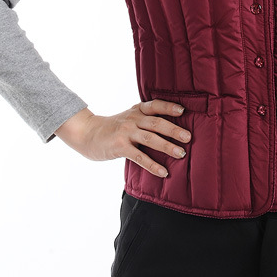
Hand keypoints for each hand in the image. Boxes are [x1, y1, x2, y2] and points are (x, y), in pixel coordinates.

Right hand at [54, 101, 191, 177]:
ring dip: (167, 146)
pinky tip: (163, 172)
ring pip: (150, 138)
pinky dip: (152, 165)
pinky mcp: (120, 146)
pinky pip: (139, 157)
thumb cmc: (113, 128)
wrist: (87, 133)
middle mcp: (132, 119)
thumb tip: (171, 128)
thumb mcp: (129, 118)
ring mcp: (126, 132)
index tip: (183, 111)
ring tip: (181, 154)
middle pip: (157, 123)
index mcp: (137, 110)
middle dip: (174, 130)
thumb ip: (145, 120)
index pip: (155, 105)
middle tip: (188, 137)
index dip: (169, 107)